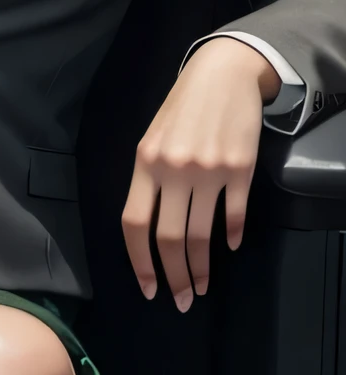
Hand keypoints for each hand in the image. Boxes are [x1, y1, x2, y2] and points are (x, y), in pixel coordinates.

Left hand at [121, 38, 274, 311]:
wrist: (221, 73)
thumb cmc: (181, 109)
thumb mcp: (153, 139)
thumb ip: (149, 180)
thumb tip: (150, 229)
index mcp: (145, 163)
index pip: (134, 223)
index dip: (140, 262)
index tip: (149, 289)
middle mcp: (174, 169)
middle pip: (170, 238)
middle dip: (174, 277)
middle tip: (181, 300)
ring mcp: (208, 170)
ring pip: (202, 234)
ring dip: (201, 268)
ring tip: (202, 286)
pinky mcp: (239, 169)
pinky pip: (233, 214)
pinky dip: (231, 236)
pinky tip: (229, 248)